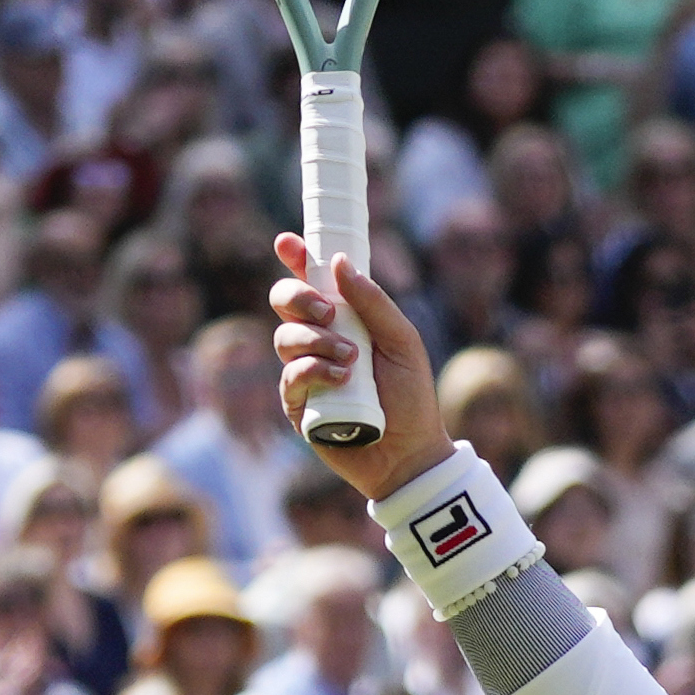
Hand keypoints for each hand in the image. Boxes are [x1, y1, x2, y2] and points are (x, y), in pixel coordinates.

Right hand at [270, 233, 451, 501]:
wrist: (410, 452)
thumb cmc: (411, 395)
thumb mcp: (402, 340)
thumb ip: (373, 302)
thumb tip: (340, 263)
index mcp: (345, 318)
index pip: (311, 280)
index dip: (296, 258)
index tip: (288, 242)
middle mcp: (318, 340)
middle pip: (284, 301)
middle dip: (298, 297)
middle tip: (326, 311)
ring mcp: (304, 371)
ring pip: (284, 337)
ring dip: (316, 341)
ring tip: (351, 359)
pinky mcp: (297, 405)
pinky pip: (289, 376)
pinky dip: (313, 372)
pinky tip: (341, 379)